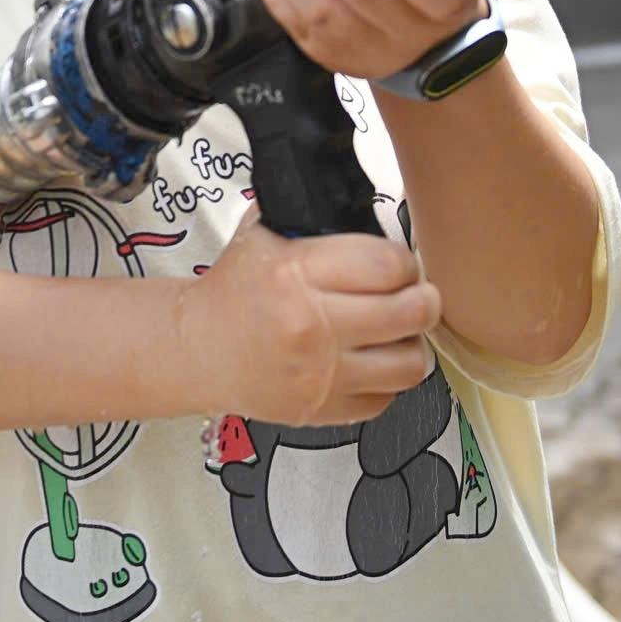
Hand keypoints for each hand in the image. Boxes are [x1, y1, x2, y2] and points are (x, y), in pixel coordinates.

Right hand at [172, 211, 439, 425]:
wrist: (196, 348)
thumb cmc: (234, 287)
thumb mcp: (264, 234)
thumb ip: (313, 219)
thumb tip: (370, 210)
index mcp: (297, 273)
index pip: (388, 265)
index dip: (405, 262)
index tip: (400, 264)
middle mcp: (312, 327)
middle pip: (411, 313)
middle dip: (424, 299)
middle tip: (417, 295)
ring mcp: (320, 376)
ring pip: (409, 364)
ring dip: (412, 344)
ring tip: (398, 332)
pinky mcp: (321, 411)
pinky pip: (385, 399)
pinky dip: (386, 380)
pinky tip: (371, 361)